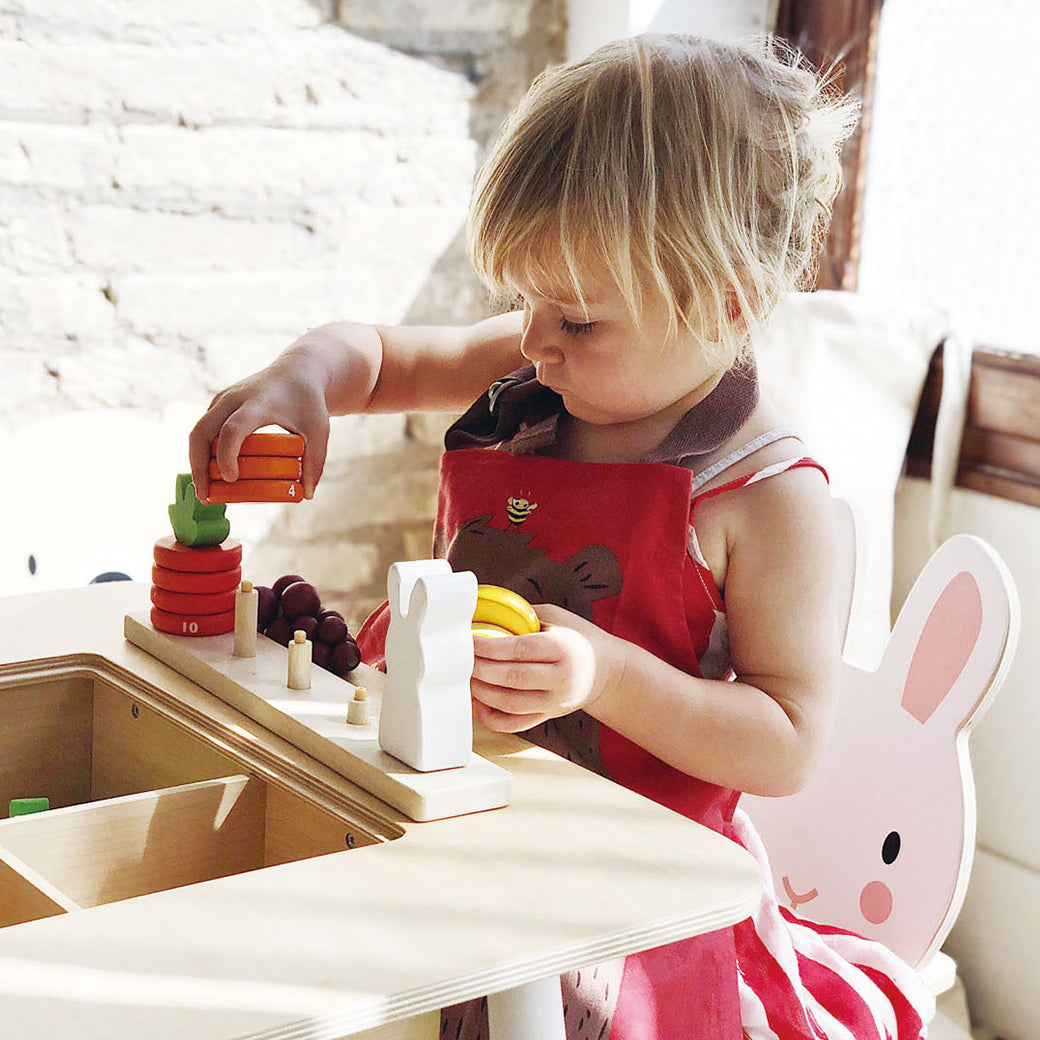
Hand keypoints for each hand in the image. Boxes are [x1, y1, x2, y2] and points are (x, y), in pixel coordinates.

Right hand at [189, 343, 330, 502]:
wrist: (298, 370)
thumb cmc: (309, 401)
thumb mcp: (319, 430)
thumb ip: (315, 461)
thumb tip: (308, 495)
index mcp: (258, 404)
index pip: (232, 430)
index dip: (227, 455)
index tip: (231, 479)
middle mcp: (234, 399)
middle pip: (201, 431)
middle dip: (198, 466)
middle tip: (206, 496)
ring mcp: (223, 399)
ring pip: (197, 431)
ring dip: (196, 462)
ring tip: (205, 492)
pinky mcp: (219, 403)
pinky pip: (203, 429)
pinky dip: (201, 452)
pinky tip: (211, 474)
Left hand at [470, 604, 625, 732]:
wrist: (606, 671)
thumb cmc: (578, 638)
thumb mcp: (558, 617)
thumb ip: (525, 615)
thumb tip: (486, 611)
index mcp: (564, 648)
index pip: (520, 649)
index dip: (490, 647)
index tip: (469, 641)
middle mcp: (561, 678)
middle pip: (512, 678)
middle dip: (480, 669)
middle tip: (461, 660)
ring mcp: (554, 702)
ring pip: (510, 703)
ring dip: (482, 692)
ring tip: (466, 679)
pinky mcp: (548, 716)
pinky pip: (514, 724)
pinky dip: (491, 717)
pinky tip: (479, 702)